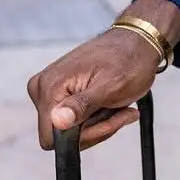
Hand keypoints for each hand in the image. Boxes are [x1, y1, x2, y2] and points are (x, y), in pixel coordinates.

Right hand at [26, 0, 179, 148]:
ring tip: (118, 106)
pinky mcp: (58, 91)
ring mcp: (48, 89)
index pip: (52, 138)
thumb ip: (82, 105)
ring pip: (69, 130)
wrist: (137, 41)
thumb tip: (57, 121)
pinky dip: (95, 118)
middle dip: (95, 129)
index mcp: (50, 86)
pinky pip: (72, 120)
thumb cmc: (128, 60)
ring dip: (98, 123)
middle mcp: (42, 87)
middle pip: (61, 135)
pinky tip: (112, 105)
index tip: (109, 120)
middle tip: (120, 112)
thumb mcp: (111, 86)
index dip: (83, 136)